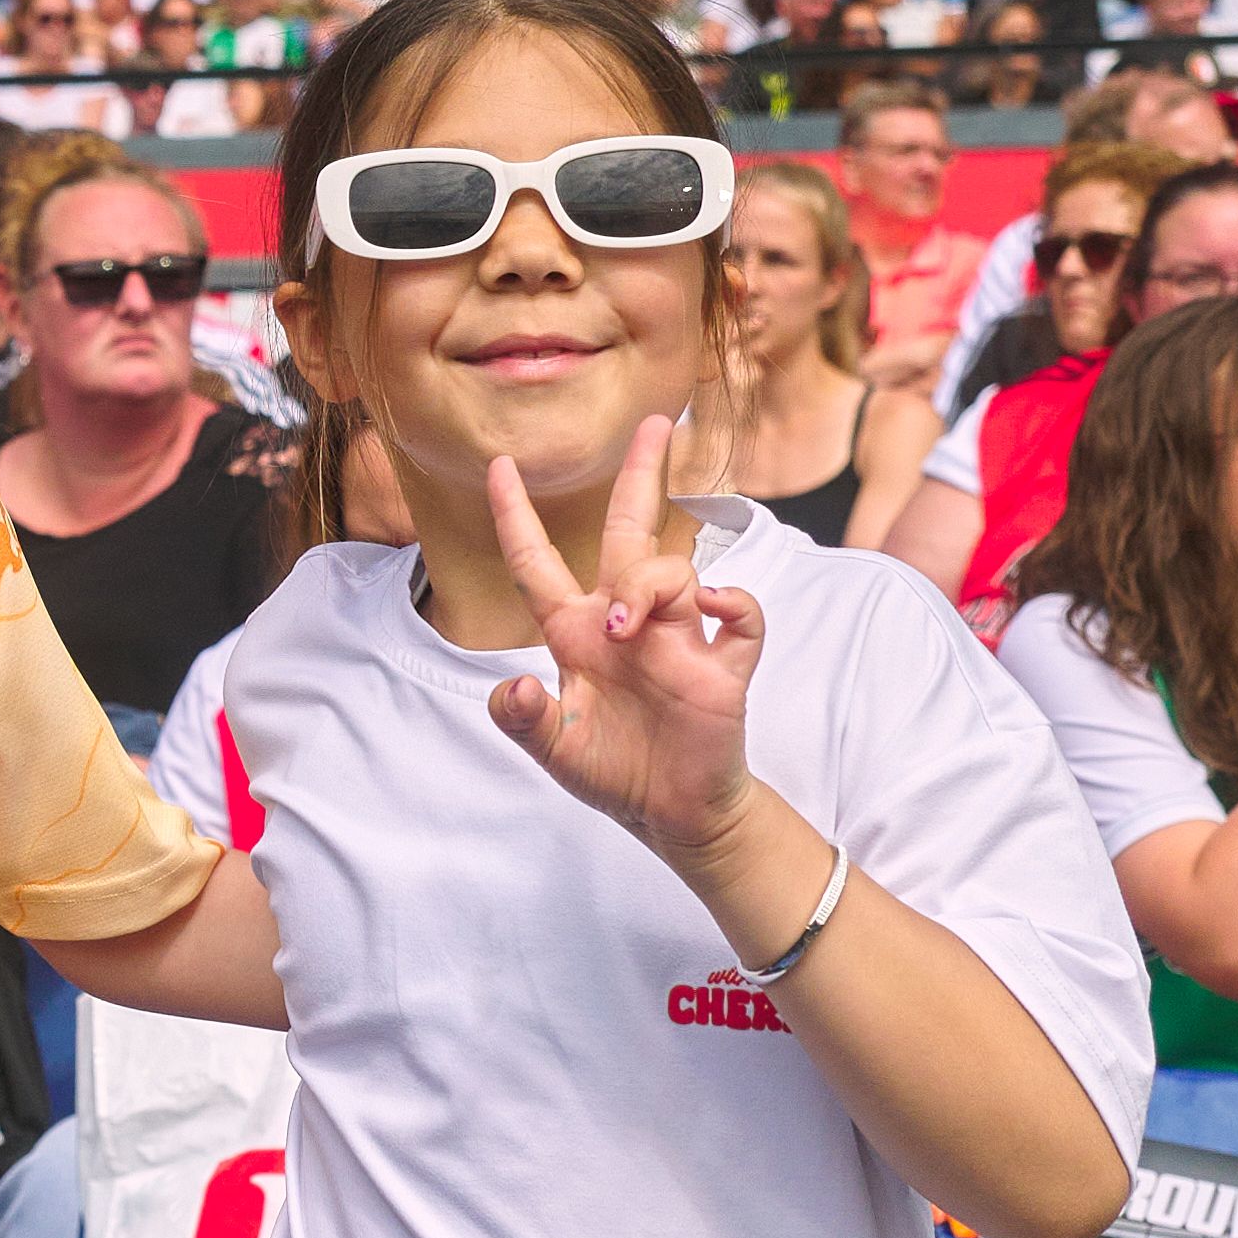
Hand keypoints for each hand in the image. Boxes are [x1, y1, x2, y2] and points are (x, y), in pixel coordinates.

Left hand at [478, 417, 766, 876]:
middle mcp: (626, 622)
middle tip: (655, 425)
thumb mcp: (554, 750)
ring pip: (672, 570)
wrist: (673, 812)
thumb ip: (523, 721)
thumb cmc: (613, 771)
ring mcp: (678, 636)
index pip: (536, 563)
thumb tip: (514, 686)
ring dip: (651, 583)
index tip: (498, 464)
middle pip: (629, 532)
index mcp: (575, 633)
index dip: (515, 515)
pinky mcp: (723, 663)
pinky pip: (739, 613)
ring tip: (630, 625)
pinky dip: (730, 600)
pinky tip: (710, 606)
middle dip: (641, 476)